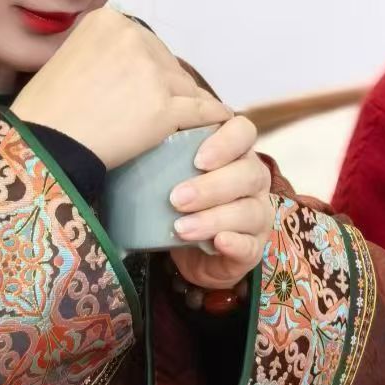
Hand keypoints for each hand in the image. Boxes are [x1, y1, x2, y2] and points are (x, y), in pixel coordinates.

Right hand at [11, 9, 228, 171]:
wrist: (41, 144)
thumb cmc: (46, 110)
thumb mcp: (67, 57)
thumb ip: (100, 51)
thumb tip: (128, 63)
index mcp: (108, 21)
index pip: (146, 43)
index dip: (150, 68)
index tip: (147, 87)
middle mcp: (132, 37)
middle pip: (167, 62)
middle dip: (169, 85)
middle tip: (165, 109)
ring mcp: (150, 72)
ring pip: (185, 86)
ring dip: (187, 103)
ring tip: (192, 120)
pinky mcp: (164, 107)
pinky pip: (200, 111)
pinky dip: (211, 118)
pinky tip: (218, 122)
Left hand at [168, 112, 274, 289]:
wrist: (188, 251)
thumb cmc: (178, 203)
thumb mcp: (168, 175)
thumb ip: (160, 155)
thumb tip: (127, 138)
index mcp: (234, 153)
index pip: (243, 132)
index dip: (225, 142)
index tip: (197, 159)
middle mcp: (253, 180)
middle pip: (248, 173)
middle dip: (212, 186)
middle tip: (176, 198)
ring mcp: (257, 214)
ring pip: (248, 211)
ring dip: (214, 218)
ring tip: (182, 227)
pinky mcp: (253, 248)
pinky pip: (250, 245)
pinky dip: (234, 243)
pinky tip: (218, 242)